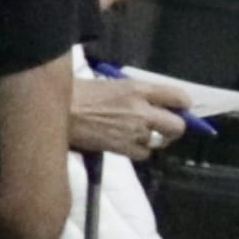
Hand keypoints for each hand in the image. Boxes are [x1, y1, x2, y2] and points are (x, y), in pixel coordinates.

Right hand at [66, 67, 190, 160]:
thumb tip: (156, 103)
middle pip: (178, 126)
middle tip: (163, 127)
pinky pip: (143, 154)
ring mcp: (133, 131)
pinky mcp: (122, 147)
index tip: (177, 108)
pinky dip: (138, 150)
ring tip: (138, 135)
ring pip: (160, 143)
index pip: (179, 97)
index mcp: (139, 89)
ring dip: (153, 140)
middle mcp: (142, 111)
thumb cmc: (79, 92)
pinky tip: (126, 143)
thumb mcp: (113, 84)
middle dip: (174, 128)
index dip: (183, 105)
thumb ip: (136, 93)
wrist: (56, 110)